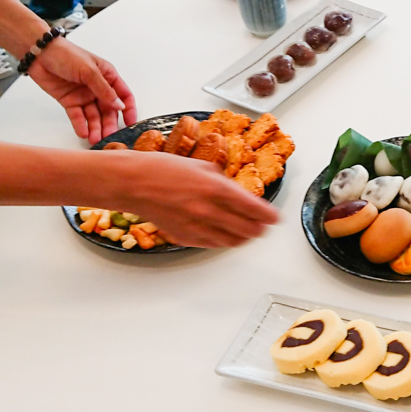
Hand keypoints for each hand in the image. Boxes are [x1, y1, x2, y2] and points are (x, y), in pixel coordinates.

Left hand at [27, 37, 137, 143]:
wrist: (40, 54)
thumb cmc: (67, 55)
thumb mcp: (89, 71)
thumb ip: (104, 90)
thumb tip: (120, 106)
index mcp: (107, 76)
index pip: (123, 95)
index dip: (128, 109)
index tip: (130, 123)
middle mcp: (97, 88)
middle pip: (108, 110)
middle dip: (109, 124)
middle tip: (108, 137)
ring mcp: (83, 95)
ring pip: (93, 115)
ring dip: (95, 127)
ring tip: (94, 139)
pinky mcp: (70, 101)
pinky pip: (77, 116)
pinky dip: (80, 125)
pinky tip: (83, 133)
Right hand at [110, 152, 278, 247]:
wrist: (134, 183)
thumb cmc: (164, 169)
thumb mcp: (203, 166)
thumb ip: (225, 182)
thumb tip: (241, 194)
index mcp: (217, 188)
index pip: (255, 209)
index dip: (270, 216)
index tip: (276, 218)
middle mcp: (209, 210)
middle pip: (249, 229)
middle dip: (261, 228)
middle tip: (264, 226)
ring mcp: (197, 226)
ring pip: (234, 241)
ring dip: (245, 237)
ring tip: (248, 232)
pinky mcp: (186, 237)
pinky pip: (214, 245)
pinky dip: (224, 242)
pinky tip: (226, 235)